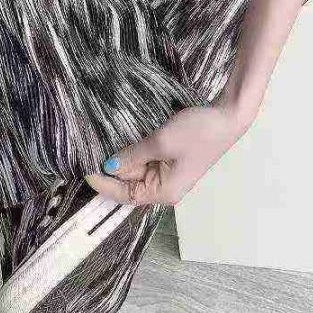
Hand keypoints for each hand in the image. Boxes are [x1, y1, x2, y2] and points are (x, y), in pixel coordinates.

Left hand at [85, 103, 253, 205]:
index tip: (85, 171)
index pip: (125, 196)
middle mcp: (167, 187)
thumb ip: (133, 156)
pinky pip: (148, 159)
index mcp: (165, 191)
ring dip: (123, 158)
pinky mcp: (173, 159)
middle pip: (130, 183)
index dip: (103, 184)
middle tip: (89, 153)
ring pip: (137, 170)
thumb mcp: (160, 143)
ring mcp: (170, 173)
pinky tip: (123, 139)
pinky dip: (135, 151)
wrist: (228, 117)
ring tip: (102, 144)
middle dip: (112, 169)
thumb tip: (110, 166)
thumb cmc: (198, 132)